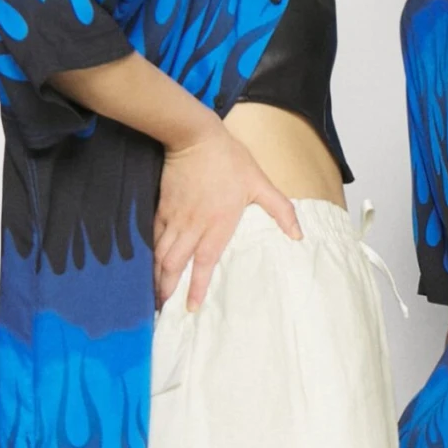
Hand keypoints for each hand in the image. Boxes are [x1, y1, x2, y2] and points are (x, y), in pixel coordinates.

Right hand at [152, 123, 300, 310]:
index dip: (195, 288)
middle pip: (173, 265)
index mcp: (217, 225)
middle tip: (162, 310)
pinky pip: (153, 238)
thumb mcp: (261, 183)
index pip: (203, 264)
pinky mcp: (162, 208)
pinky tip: (149, 266)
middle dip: (165, 290)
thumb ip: (280, 210)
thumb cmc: (230, 160)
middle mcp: (193, 227)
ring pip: (160, 254)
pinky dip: (150, 255)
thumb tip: (299, 235)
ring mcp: (174, 218)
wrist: (194, 136)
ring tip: (154, 296)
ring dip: (155, 277)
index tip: (190, 308)